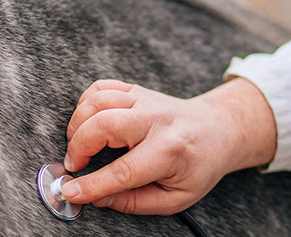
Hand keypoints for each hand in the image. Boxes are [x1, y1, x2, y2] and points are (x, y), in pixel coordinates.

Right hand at [60, 78, 276, 214]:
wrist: (219, 130)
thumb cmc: (199, 166)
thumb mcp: (177, 198)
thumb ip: (135, 202)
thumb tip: (98, 199)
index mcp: (171, 151)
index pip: (123, 171)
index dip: (92, 184)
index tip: (71, 192)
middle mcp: (157, 120)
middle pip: (104, 124)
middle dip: (78, 147)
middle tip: (74, 166)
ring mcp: (146, 99)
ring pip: (98, 100)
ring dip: (77, 124)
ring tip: (78, 146)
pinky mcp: (138, 89)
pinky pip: (101, 87)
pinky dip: (85, 103)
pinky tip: (86, 123)